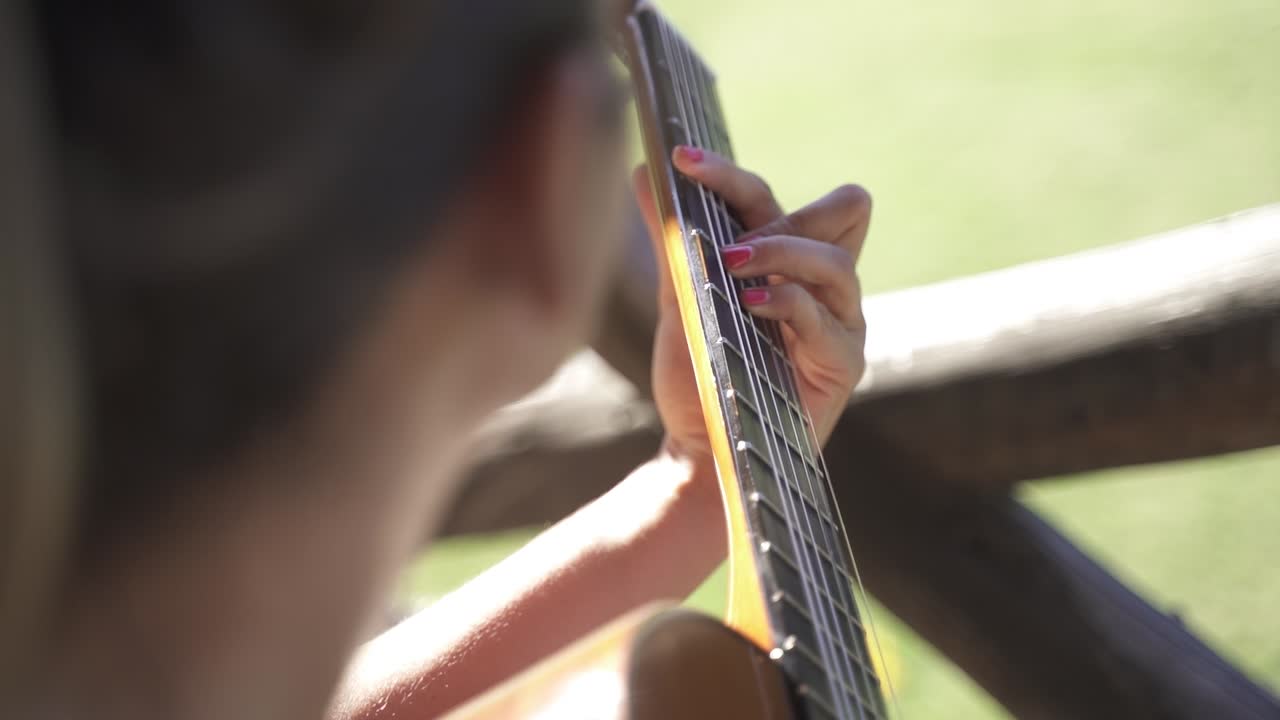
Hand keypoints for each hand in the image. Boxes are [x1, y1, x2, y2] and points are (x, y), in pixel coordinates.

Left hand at [634, 146, 870, 473]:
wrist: (702, 449)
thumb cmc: (697, 375)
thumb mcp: (678, 298)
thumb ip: (671, 238)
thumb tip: (644, 170)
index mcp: (785, 260)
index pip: (773, 199)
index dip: (731, 174)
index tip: (680, 159)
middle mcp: (821, 284)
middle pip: (844, 210)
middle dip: (783, 212)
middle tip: (727, 236)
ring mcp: (839, 321)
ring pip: (836, 262)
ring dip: (783, 255)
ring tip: (732, 268)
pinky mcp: (843, 362)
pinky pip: (826, 318)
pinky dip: (787, 304)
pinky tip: (750, 305)